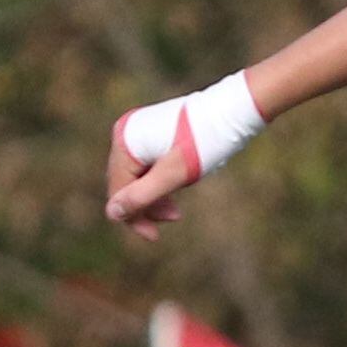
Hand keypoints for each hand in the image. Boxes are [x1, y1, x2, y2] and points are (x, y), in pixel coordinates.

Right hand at [106, 72, 265, 238]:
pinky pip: (149, 164)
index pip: (118, 190)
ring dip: (155, 195)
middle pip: (125, 182)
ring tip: (178, 208)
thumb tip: (112, 214)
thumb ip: (143, 196)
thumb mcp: (175, 175)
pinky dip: (161, 179)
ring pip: (138, 174)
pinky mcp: (153, 131)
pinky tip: (180, 185)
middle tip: (175, 217)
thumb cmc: (207, 140)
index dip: (134, 217)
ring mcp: (138, 130)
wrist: (234, 109)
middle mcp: (125, 132)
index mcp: (124, 141)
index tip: (154, 236)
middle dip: (147, 206)